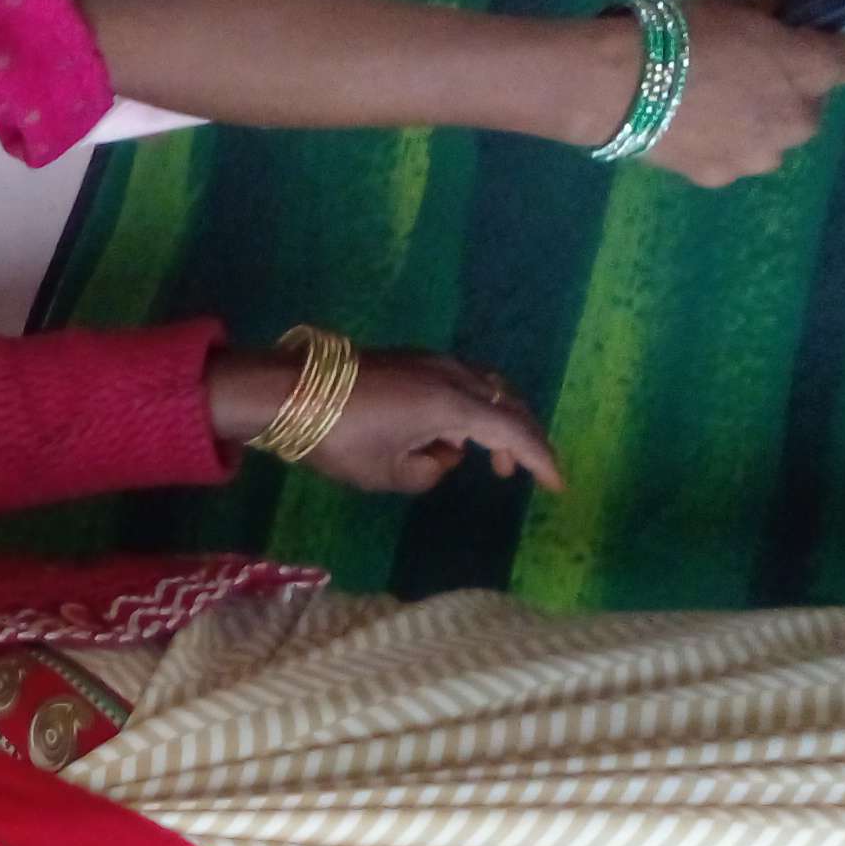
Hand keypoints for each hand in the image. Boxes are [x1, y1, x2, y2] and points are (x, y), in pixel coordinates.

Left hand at [298, 349, 566, 498]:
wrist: (287, 391)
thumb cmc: (336, 438)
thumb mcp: (385, 474)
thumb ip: (427, 474)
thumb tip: (442, 458)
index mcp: (451, 404)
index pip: (512, 432)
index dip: (539, 460)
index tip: (557, 485)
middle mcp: (451, 374)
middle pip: (506, 403)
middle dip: (522, 440)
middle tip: (523, 473)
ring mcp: (431, 361)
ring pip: (484, 390)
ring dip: (491, 425)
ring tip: (483, 462)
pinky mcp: (412, 360)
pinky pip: (459, 384)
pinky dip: (467, 411)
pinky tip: (447, 439)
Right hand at [639, 0, 844, 186]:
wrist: (620, 85)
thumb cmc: (683, 31)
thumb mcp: (733, 2)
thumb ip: (768, 11)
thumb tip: (774, 14)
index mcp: (812, 67)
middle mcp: (799, 119)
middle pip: (813, 103)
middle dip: (790, 89)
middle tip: (748, 72)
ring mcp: (761, 155)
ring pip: (775, 136)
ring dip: (758, 122)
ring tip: (712, 106)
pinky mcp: (722, 176)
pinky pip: (736, 156)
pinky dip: (722, 143)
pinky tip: (689, 127)